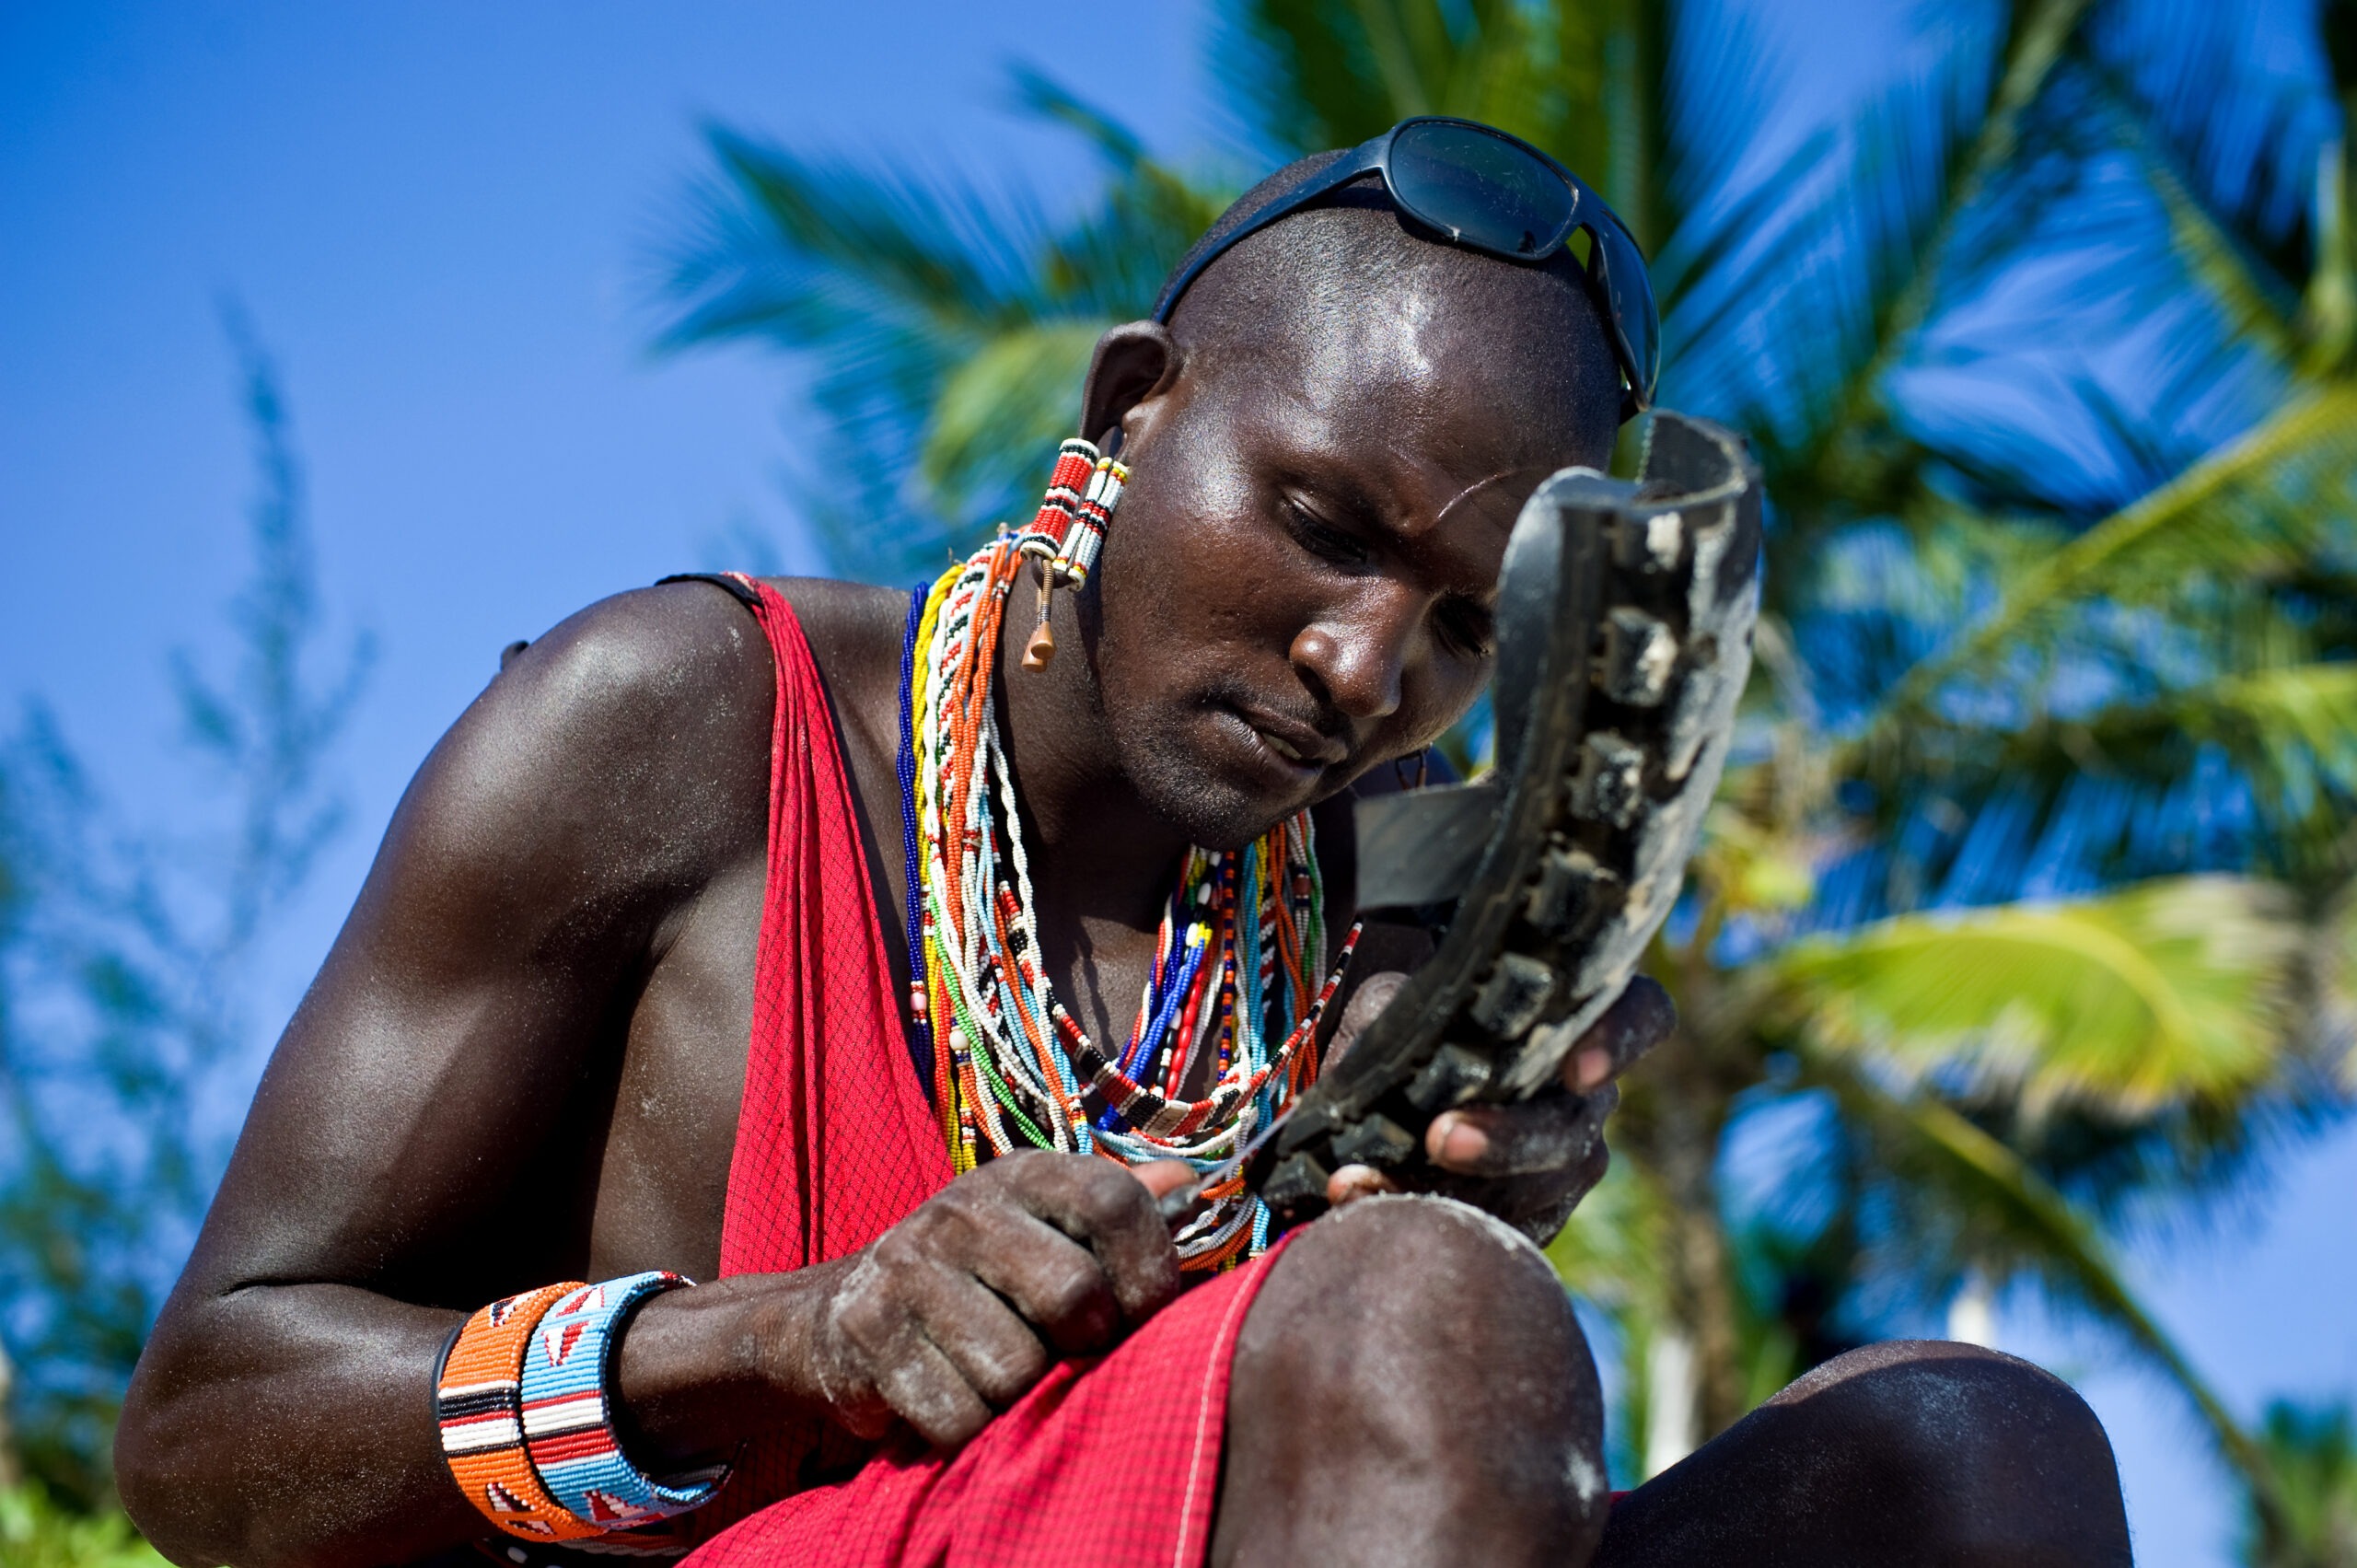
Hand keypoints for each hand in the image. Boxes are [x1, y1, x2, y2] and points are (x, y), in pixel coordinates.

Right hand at [804, 1150, 1185, 1447]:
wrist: (842, 1313)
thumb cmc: (981, 1275)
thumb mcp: (1046, 1225)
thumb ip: (1120, 1209)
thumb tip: (1193, 1188)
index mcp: (1023, 1176)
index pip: (1114, 1202)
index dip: (1148, 1271)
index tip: (1145, 1317)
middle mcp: (963, 1209)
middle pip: (1072, 1294)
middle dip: (1085, 1345)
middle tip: (1068, 1355)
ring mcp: (908, 1267)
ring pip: (1015, 1370)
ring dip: (1022, 1399)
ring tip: (1004, 1378)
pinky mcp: (868, 1333)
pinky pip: (957, 1416)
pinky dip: (969, 1431)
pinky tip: (957, 1400)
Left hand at [1321, 974, 1674, 1241]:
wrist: (1380, 1096)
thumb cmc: (1402, 1024)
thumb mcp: (1395, 998)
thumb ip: (1402, 1006)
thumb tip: (1387, 1036)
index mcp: (1574, 1022)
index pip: (1642, 1017)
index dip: (1622, 1040)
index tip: (1578, 1070)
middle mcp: (1584, 1099)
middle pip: (1571, 1128)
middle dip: (1508, 1140)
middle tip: (1441, 1138)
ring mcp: (1562, 1168)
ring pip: (1531, 1191)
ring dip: (1444, 1188)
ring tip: (1360, 1180)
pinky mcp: (1526, 1222)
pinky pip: (1485, 1228)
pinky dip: (1409, 1210)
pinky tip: (1350, 1196)